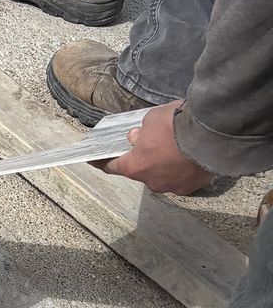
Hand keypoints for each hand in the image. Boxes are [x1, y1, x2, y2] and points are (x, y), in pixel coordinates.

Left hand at [101, 99, 218, 197]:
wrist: (212, 133)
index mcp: (135, 167)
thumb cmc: (175, 124)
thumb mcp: (151, 120)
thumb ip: (141, 133)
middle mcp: (152, 182)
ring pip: (163, 176)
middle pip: (141, 171)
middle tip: (147, 146)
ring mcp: (174, 187)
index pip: (112, 167)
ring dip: (163, 165)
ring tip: (172, 149)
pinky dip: (181, 168)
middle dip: (142, 159)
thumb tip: (137, 139)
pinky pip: (182, 177)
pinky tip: (188, 157)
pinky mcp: (194, 187)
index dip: (103, 162)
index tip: (94, 160)